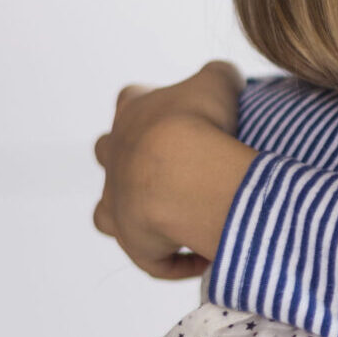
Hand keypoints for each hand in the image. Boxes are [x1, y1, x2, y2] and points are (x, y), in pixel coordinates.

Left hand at [91, 61, 251, 277]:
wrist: (183, 173)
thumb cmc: (196, 121)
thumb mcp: (217, 82)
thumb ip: (220, 75)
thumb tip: (229, 79)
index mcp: (131, 111)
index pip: (132, 98)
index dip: (155, 104)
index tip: (187, 114)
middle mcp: (115, 156)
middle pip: (109, 153)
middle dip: (135, 159)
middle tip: (180, 165)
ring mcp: (116, 201)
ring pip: (108, 211)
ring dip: (136, 213)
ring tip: (176, 216)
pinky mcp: (134, 242)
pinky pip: (152, 259)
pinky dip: (173, 261)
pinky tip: (200, 259)